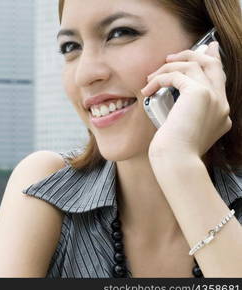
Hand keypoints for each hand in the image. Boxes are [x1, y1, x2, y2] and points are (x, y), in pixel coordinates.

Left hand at [141, 41, 231, 158]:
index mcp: (220, 113)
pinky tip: (148, 89)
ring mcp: (213, 97)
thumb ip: (186, 114)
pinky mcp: (199, 94)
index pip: (219, 79)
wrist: (176, 161)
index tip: (206, 48)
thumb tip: (171, 100)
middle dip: (192, 55)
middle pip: (212, 65)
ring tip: (151, 77)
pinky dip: (160, 78)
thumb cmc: (175, 151)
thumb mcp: (184, 131)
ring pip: (193, 65)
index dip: (212, 61)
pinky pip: (177, 74)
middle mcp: (221, 103)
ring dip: (169, 67)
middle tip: (172, 56)